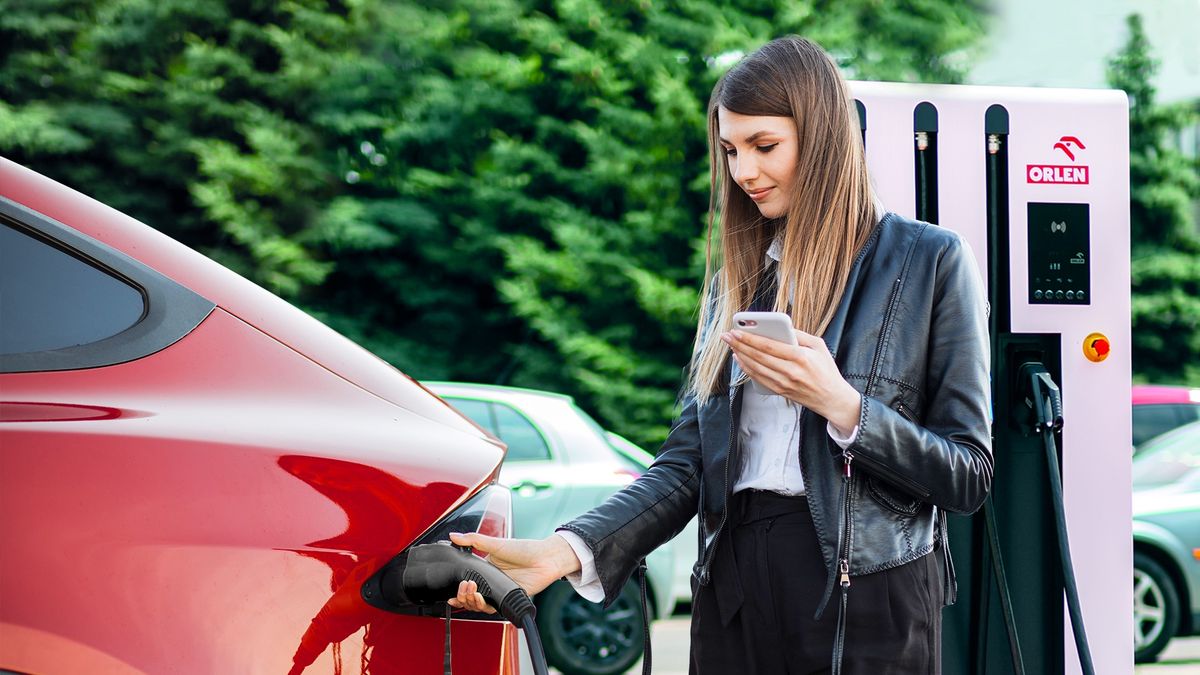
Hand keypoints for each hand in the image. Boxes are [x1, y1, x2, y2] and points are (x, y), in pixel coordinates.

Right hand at [446, 532, 581, 613]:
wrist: (545, 558)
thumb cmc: (525, 549)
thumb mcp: (496, 543)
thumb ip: (474, 540)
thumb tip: (453, 535)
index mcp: (486, 568)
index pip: (467, 581)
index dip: (458, 587)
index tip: (453, 586)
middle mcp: (492, 581)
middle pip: (470, 596)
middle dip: (463, 594)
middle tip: (464, 586)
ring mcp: (500, 591)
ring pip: (479, 604)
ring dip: (471, 600)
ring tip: (471, 590)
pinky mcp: (508, 599)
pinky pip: (493, 608)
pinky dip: (483, 606)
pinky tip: (480, 599)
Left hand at [721, 328, 861, 433]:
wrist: (832, 398)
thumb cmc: (826, 370)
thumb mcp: (819, 346)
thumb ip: (800, 335)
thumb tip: (781, 327)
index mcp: (800, 357)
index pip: (768, 346)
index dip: (750, 338)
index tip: (737, 330)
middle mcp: (790, 371)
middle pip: (758, 356)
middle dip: (740, 344)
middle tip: (727, 336)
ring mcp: (783, 383)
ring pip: (755, 368)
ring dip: (740, 356)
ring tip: (731, 345)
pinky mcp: (780, 391)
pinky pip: (758, 379)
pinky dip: (747, 369)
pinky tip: (740, 359)